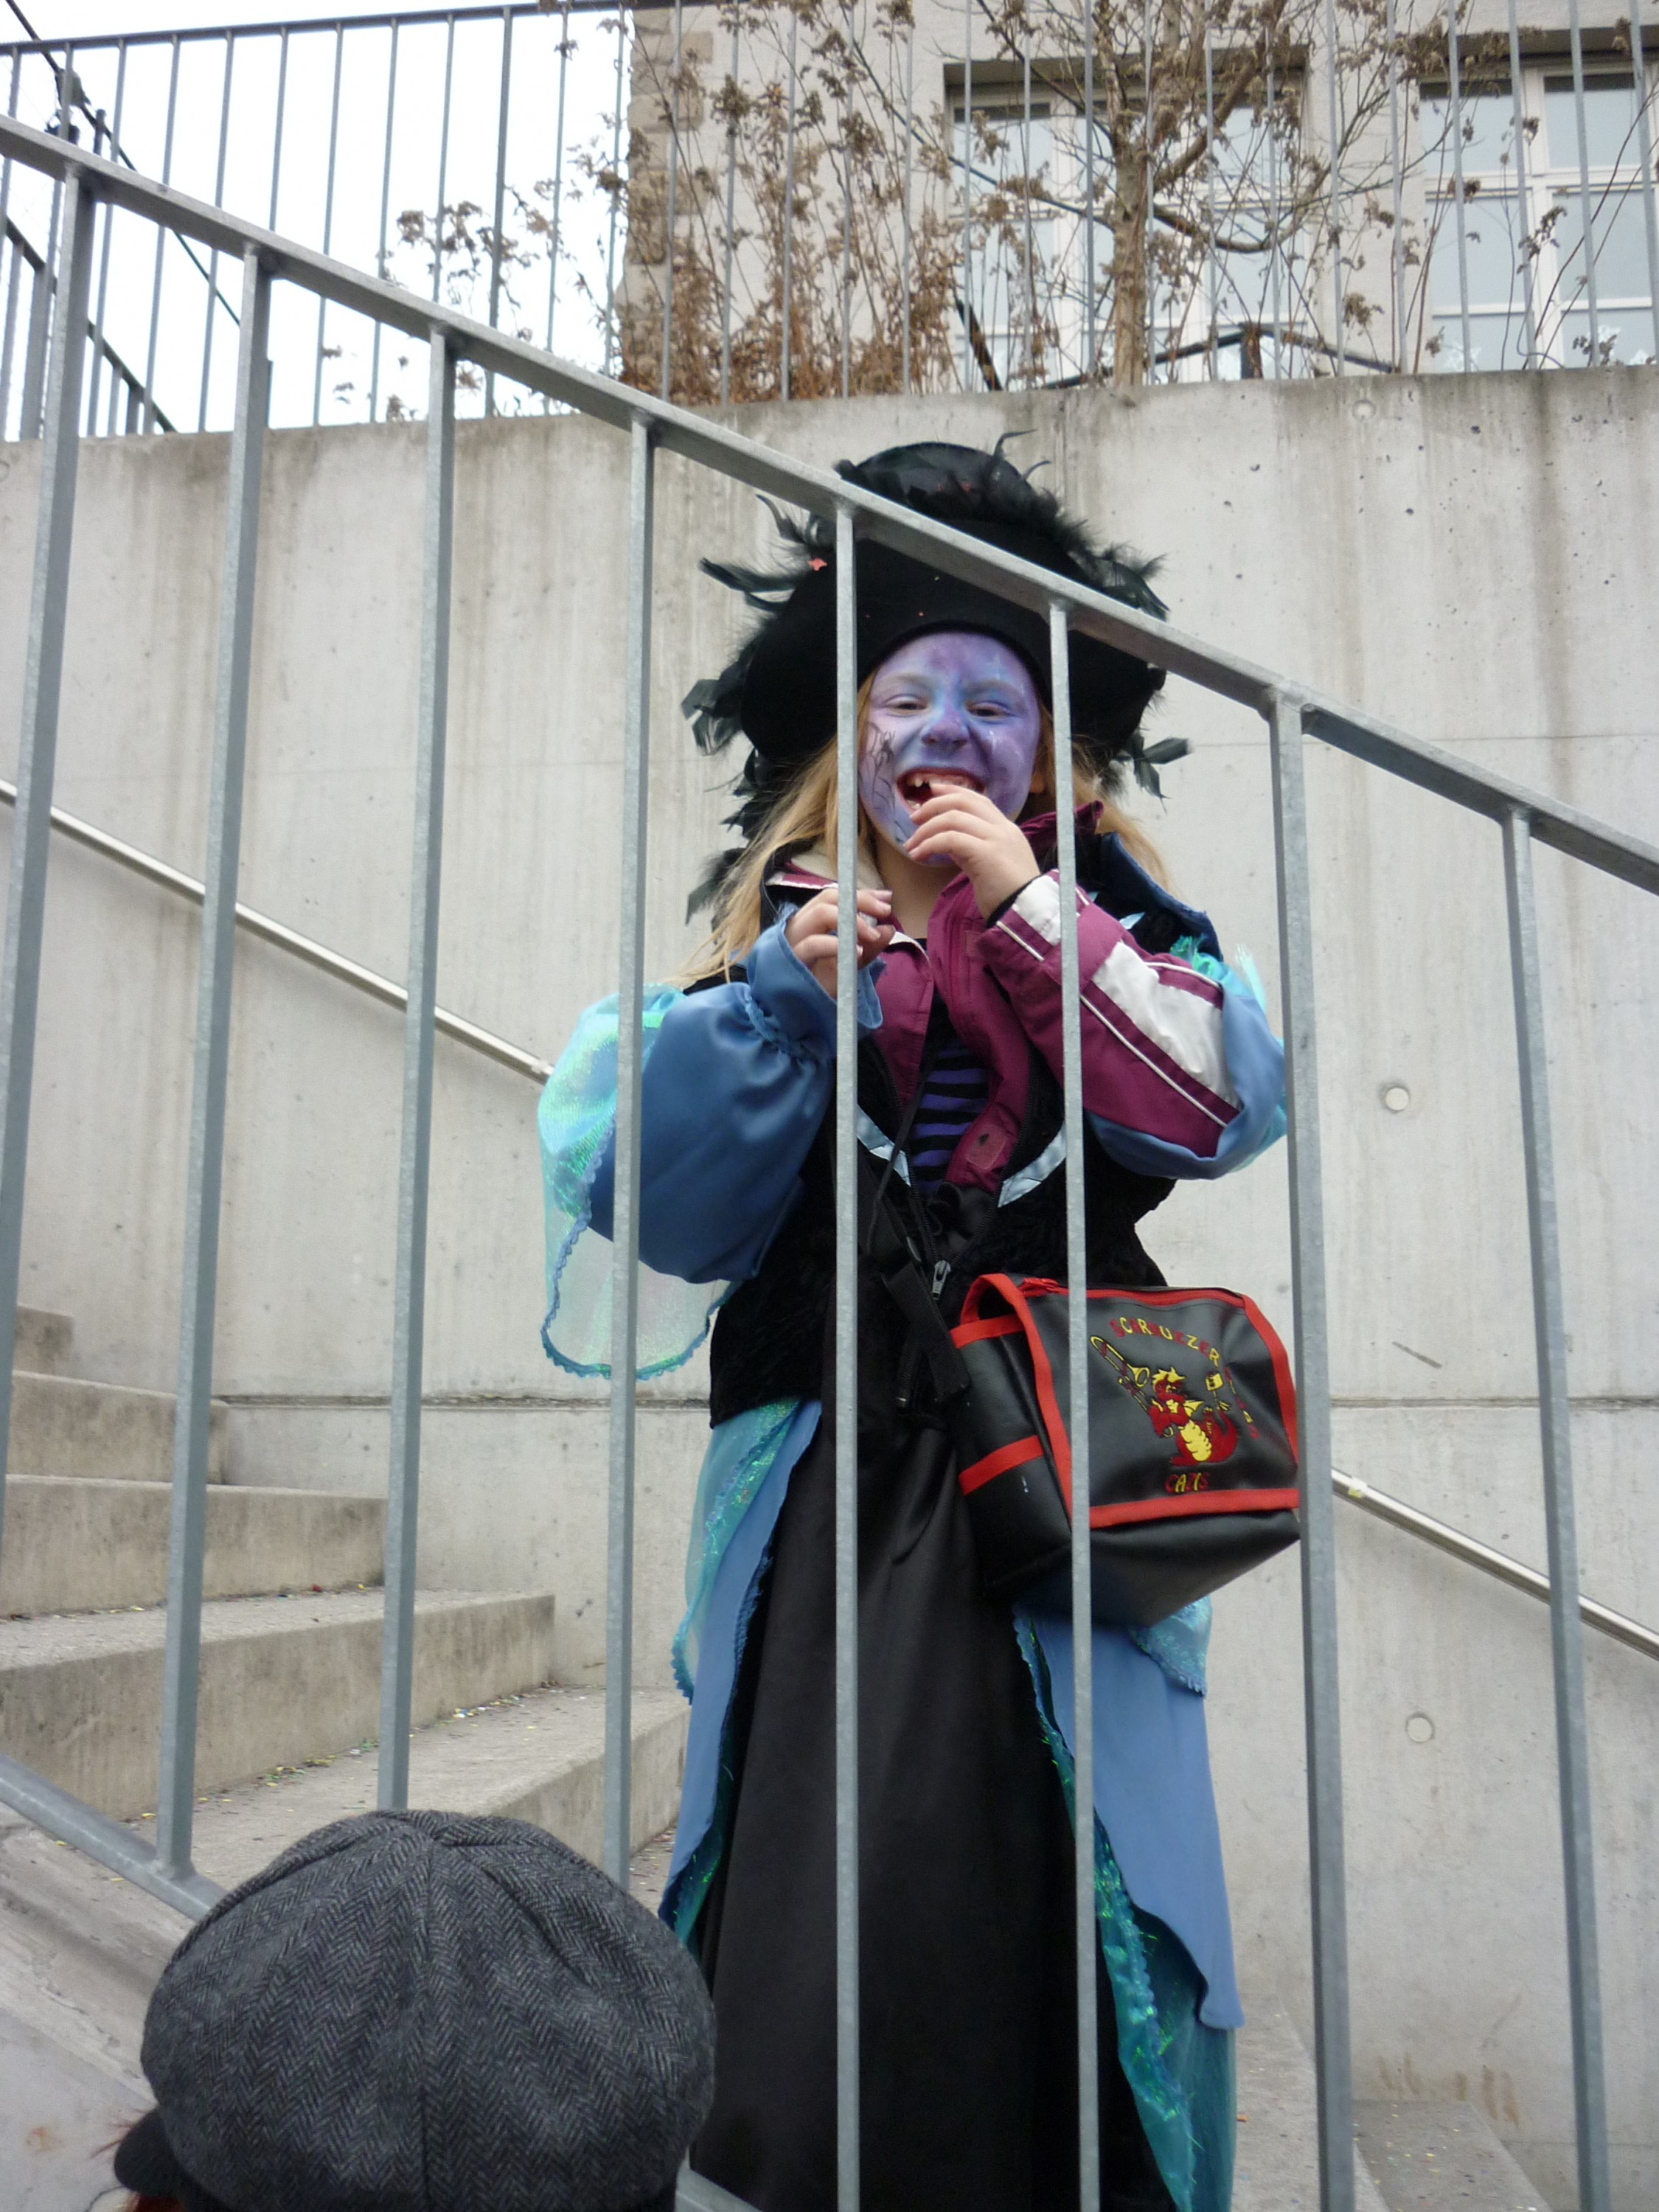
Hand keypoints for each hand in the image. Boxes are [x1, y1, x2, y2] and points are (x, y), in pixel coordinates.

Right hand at [785, 885, 894, 998]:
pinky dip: (836, 944)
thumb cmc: (818, 985)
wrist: (795, 1014)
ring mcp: (793, 940)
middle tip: (885, 911)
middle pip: (828, 898)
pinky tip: (857, 952)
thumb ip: (868, 946)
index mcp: (811, 922)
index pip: (836, 896)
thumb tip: (889, 929)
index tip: (886, 898)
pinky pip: (813, 944)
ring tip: (873, 935)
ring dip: (852, 920)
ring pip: (820, 913)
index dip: (861, 894)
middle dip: (860, 900)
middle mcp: (800, 925)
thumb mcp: (849, 963)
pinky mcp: (791, 959)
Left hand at [903, 789, 1039, 918]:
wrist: (1026, 913)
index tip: (932, 790)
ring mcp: (996, 838)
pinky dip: (930, 844)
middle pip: (963, 801)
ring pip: (953, 818)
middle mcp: (1003, 828)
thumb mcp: (988, 865)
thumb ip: (970, 849)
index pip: (977, 799)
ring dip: (926, 830)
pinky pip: (951, 839)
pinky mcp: (986, 853)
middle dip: (934, 805)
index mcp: (1006, 829)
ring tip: (912, 845)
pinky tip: (919, 855)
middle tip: (914, 819)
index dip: (953, 791)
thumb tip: (946, 838)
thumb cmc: (1008, 894)